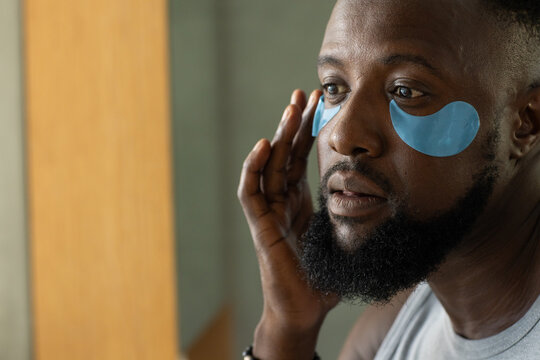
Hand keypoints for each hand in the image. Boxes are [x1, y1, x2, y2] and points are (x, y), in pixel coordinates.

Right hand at [238, 89, 338, 358]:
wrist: (306, 308)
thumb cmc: (324, 276)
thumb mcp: (343, 235)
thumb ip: (355, 214)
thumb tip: (391, 193)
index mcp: (300, 201)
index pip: (301, 158)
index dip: (308, 131)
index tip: (320, 102)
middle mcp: (282, 201)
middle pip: (285, 154)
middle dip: (293, 123)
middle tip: (305, 94)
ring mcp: (269, 213)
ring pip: (268, 167)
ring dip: (278, 136)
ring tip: (290, 109)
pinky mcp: (260, 227)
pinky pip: (251, 194)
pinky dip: (254, 170)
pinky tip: (264, 146)